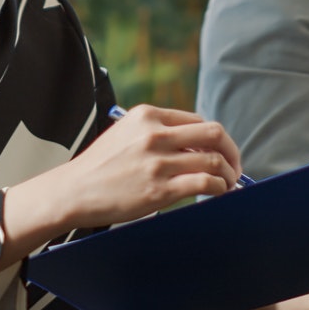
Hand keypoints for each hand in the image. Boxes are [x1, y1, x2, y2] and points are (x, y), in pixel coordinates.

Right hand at [1, 105, 239, 262]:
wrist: (74, 191)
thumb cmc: (100, 166)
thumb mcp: (126, 133)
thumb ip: (157, 132)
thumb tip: (195, 145)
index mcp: (147, 115)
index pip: (197, 121)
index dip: (215, 138)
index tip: (220, 152)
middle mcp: (154, 134)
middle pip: (214, 134)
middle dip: (231, 151)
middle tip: (234, 166)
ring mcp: (158, 162)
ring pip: (213, 160)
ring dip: (228, 173)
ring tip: (228, 183)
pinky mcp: (159, 189)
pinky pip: (205, 184)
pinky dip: (220, 188)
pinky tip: (218, 193)